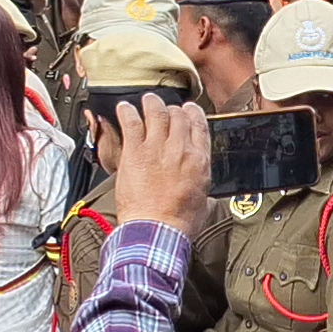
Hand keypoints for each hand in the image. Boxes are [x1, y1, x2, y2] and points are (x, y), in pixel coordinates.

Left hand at [110, 97, 210, 234]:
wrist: (157, 231)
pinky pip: (132, 123)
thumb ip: (205, 196)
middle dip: (172, 110)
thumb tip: (208, 200)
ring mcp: (156, 148)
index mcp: (199, 161)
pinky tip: (125, 108)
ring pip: (156, 113)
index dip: (193, 112)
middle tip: (166, 109)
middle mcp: (179, 149)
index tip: (188, 110)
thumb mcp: (203, 207)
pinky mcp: (135, 152)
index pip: (199, 125)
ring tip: (148, 101)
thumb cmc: (178, 223)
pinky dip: (128, 112)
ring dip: (152, 104)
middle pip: (178, 116)